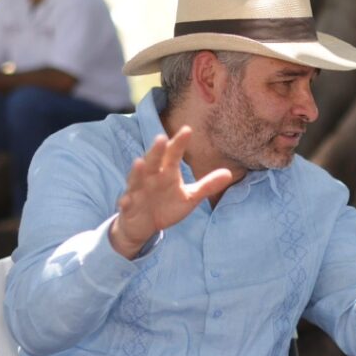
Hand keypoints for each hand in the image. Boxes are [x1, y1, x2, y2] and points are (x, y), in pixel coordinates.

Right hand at [110, 126, 232, 258]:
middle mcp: (151, 178)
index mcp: (167, 173)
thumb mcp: (189, 197)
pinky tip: (125, 200)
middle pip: (153, 162)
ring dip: (137, 171)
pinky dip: (126, 201)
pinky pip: (126, 203)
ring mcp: (138, 191)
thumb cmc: (167, 206)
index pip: (173, 155)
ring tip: (139, 162)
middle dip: (156, 151)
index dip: (179, 143)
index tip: (188, 130)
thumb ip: (207, 185)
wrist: (144, 225)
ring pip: (136, 179)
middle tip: (161, 138)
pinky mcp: (129, 207)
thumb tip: (229, 173)